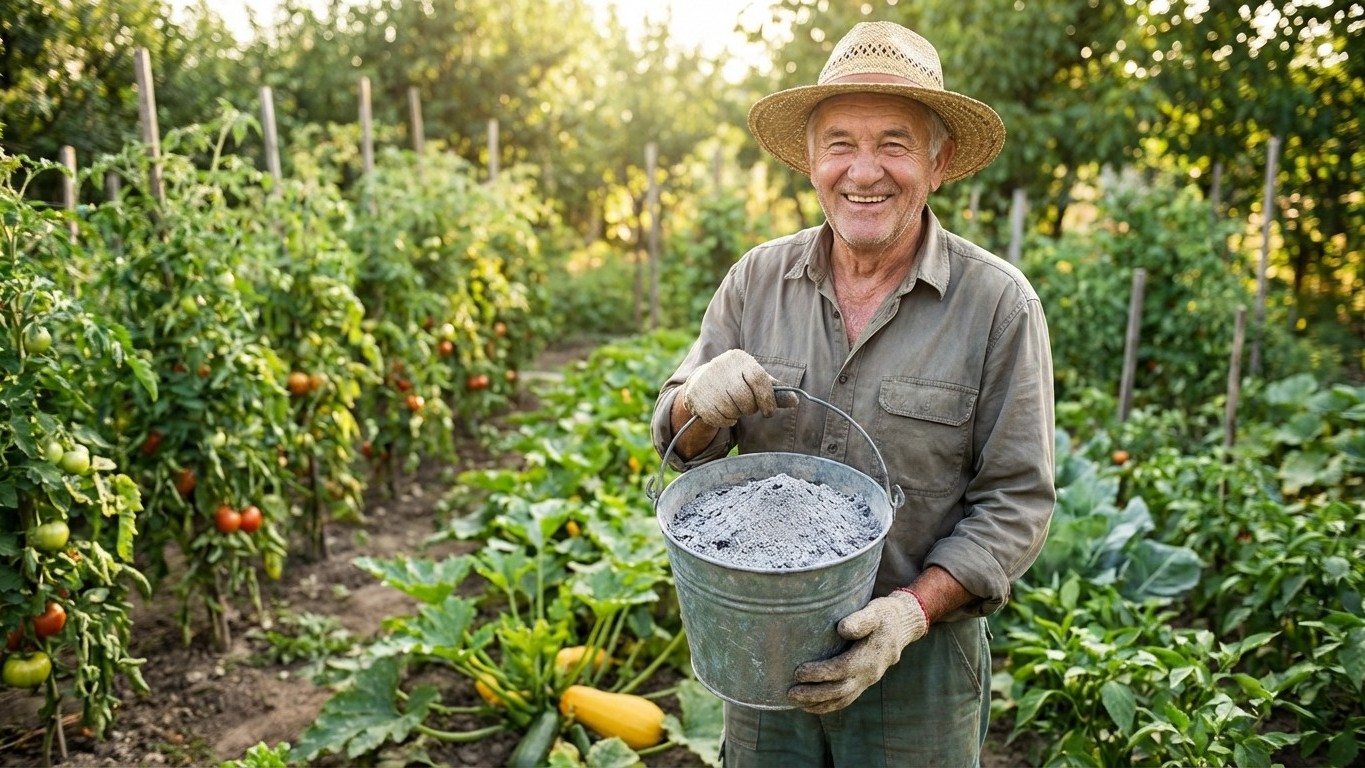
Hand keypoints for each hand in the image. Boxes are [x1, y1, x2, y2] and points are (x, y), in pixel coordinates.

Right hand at [681, 349, 794, 428]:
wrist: (701, 382)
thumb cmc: (736, 381)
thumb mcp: (754, 380)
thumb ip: (775, 390)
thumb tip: (796, 401)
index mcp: (739, 358)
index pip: (759, 380)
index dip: (768, 400)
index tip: (769, 412)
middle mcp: (721, 366)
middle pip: (745, 399)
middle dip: (750, 408)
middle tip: (746, 407)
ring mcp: (707, 381)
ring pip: (732, 410)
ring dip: (736, 415)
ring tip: (733, 407)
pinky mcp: (696, 396)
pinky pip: (718, 418)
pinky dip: (725, 421)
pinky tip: (723, 412)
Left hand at [787, 590, 928, 713]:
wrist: (901, 627)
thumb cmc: (884, 616)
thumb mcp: (875, 612)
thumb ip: (860, 620)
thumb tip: (842, 628)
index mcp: (870, 657)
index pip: (841, 669)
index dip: (820, 673)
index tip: (798, 672)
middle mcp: (869, 673)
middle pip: (839, 690)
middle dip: (814, 693)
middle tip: (790, 693)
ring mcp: (867, 681)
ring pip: (842, 699)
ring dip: (818, 703)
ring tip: (794, 702)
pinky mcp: (863, 683)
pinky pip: (846, 699)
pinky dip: (828, 705)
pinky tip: (810, 706)